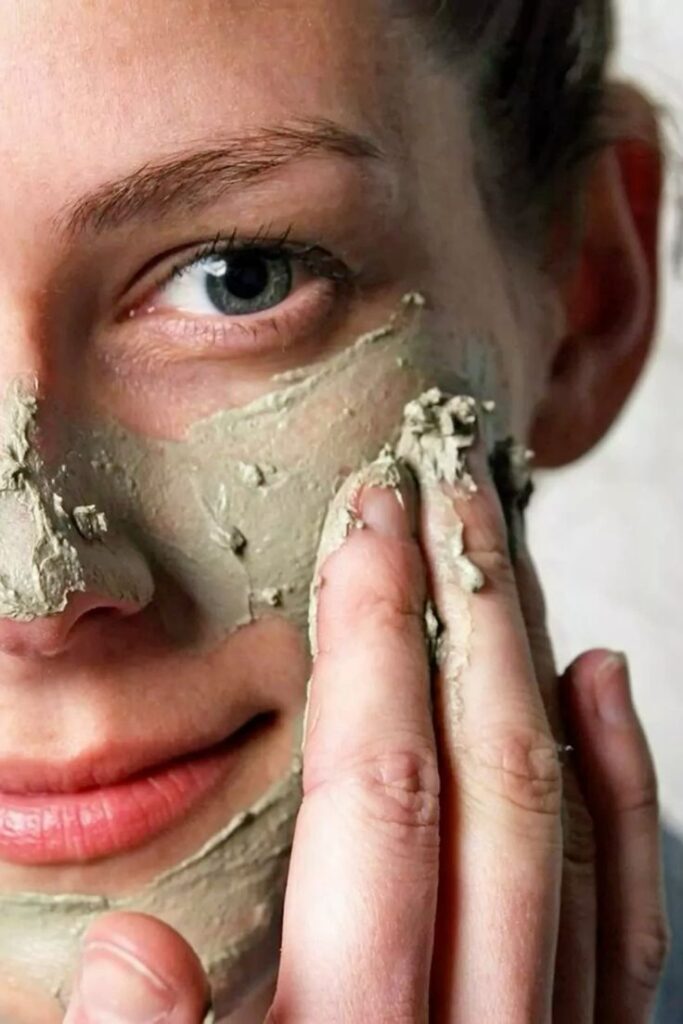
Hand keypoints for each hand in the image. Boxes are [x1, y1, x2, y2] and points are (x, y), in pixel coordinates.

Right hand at [63, 442, 667, 1022]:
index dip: (372, 642)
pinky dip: (622, 791)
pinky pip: (629, 918)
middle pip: (484, 785)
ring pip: (563, 825)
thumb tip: (133, 951)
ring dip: (534, 670)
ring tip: (505, 552)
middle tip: (445, 492)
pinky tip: (600, 687)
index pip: (375, 798)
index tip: (369, 523)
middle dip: (461, 612)